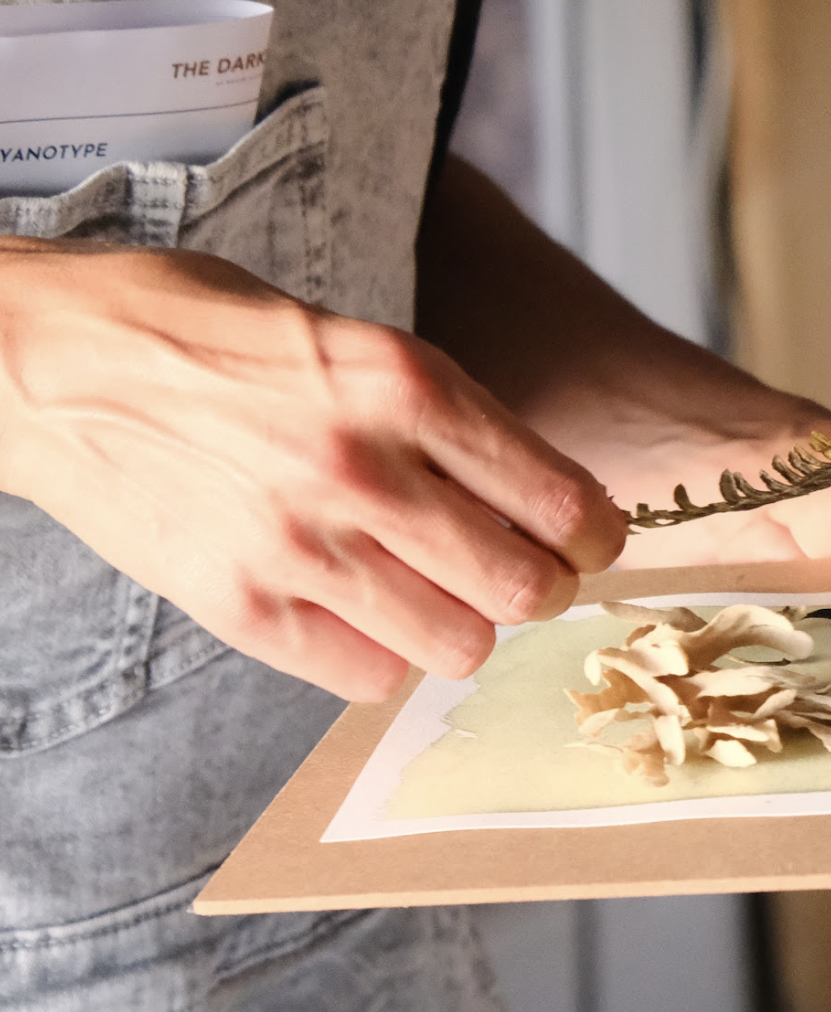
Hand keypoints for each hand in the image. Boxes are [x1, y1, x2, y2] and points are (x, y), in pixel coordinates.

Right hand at [0, 240, 624, 699]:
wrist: (47, 360)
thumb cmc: (202, 335)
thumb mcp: (343, 332)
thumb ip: (437, 413)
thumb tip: (532, 494)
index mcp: (400, 381)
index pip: (559, 500)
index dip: (595, 534)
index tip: (588, 539)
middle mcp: (362, 468)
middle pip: (525, 588)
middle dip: (542, 588)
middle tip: (522, 574)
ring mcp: (301, 547)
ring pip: (460, 646)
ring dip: (465, 628)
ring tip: (435, 594)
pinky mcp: (246, 608)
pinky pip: (372, 678)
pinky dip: (387, 659)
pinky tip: (363, 614)